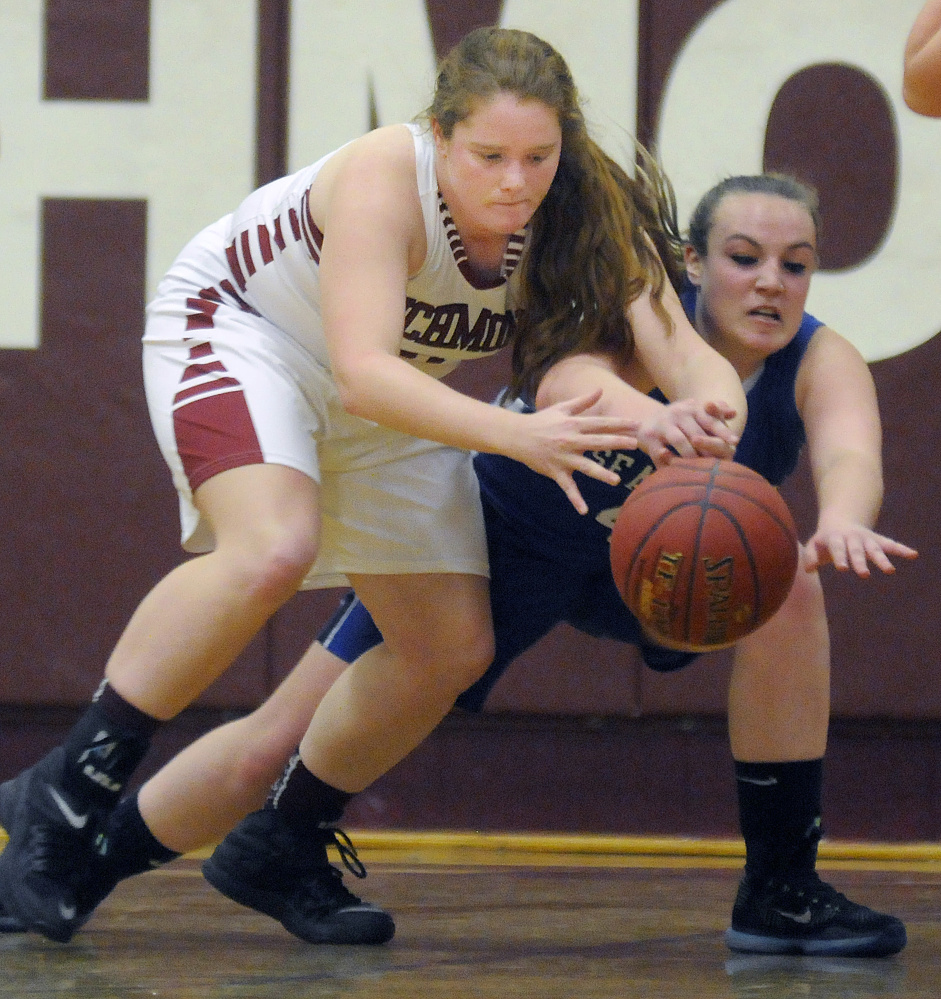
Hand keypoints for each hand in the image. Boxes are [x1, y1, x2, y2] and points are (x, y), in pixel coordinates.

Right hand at [509, 390, 638, 513]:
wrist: (517, 435)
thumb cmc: (541, 421)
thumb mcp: (562, 408)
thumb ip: (583, 401)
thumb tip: (600, 390)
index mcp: (574, 425)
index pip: (600, 423)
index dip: (619, 424)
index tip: (637, 425)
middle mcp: (571, 441)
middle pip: (597, 442)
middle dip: (616, 443)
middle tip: (634, 445)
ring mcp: (563, 458)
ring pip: (585, 467)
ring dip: (601, 474)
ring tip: (616, 480)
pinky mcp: (556, 472)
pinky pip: (567, 487)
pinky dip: (575, 499)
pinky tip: (584, 511)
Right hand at [636, 399, 738, 466]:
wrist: (647, 420)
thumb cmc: (680, 420)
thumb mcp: (697, 412)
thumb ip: (716, 413)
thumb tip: (733, 413)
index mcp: (692, 407)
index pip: (710, 420)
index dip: (723, 431)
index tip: (735, 442)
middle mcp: (677, 413)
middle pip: (696, 433)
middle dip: (708, 449)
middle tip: (720, 463)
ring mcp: (661, 424)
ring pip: (679, 441)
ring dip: (690, 455)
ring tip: (701, 468)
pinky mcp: (648, 437)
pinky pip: (659, 453)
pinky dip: (668, 463)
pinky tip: (677, 471)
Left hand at [803, 517, 918, 576]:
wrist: (839, 520)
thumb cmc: (825, 540)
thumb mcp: (814, 544)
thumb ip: (810, 556)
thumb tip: (808, 569)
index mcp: (835, 538)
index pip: (837, 548)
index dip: (840, 558)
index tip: (843, 569)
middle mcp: (852, 538)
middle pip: (856, 551)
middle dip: (860, 562)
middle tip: (864, 575)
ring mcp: (866, 539)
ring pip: (875, 549)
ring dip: (882, 560)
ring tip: (890, 571)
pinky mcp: (877, 540)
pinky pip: (891, 545)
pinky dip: (902, 549)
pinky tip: (914, 555)